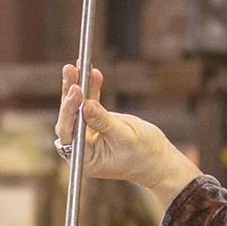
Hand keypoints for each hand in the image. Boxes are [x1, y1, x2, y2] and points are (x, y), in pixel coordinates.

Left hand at [56, 64, 199, 205]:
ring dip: (77, 86)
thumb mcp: (124, 137)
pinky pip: (90, 103)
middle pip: (69, 117)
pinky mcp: (95, 122)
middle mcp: (80, 147)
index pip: (69, 133)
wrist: (157, 159)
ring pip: (77, 107)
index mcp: (84, 158)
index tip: (76, 91)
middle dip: (70, 93)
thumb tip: (86, 105)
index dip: (69, 111)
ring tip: (76, 66)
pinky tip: (93, 72)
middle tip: (71, 71)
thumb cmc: (143, 154)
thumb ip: (103, 121)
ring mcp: (87, 134)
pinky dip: (91, 88)